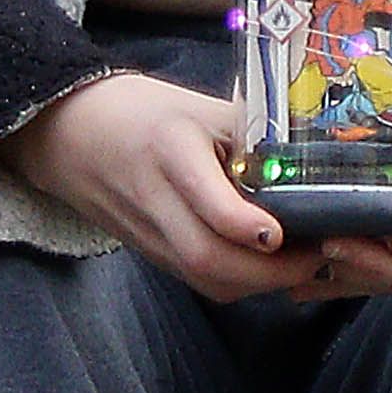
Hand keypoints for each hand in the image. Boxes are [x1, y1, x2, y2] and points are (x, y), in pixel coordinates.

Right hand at [0, 69, 315, 301]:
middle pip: (205, 256)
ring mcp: (147, 231)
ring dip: (258, 283)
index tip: (279, 233)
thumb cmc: (148, 113)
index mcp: (169, 148)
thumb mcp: (201, 109)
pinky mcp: (148, 251)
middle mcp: (153, 196)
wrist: (69, 132)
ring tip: (301, 263)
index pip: (205, 199)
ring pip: (204, 278)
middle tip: (315, 255)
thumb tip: (322, 161)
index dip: (244, 225)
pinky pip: (197, 280)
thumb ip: (253, 137)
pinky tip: (266, 265)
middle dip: (268, 271)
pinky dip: (238, 281)